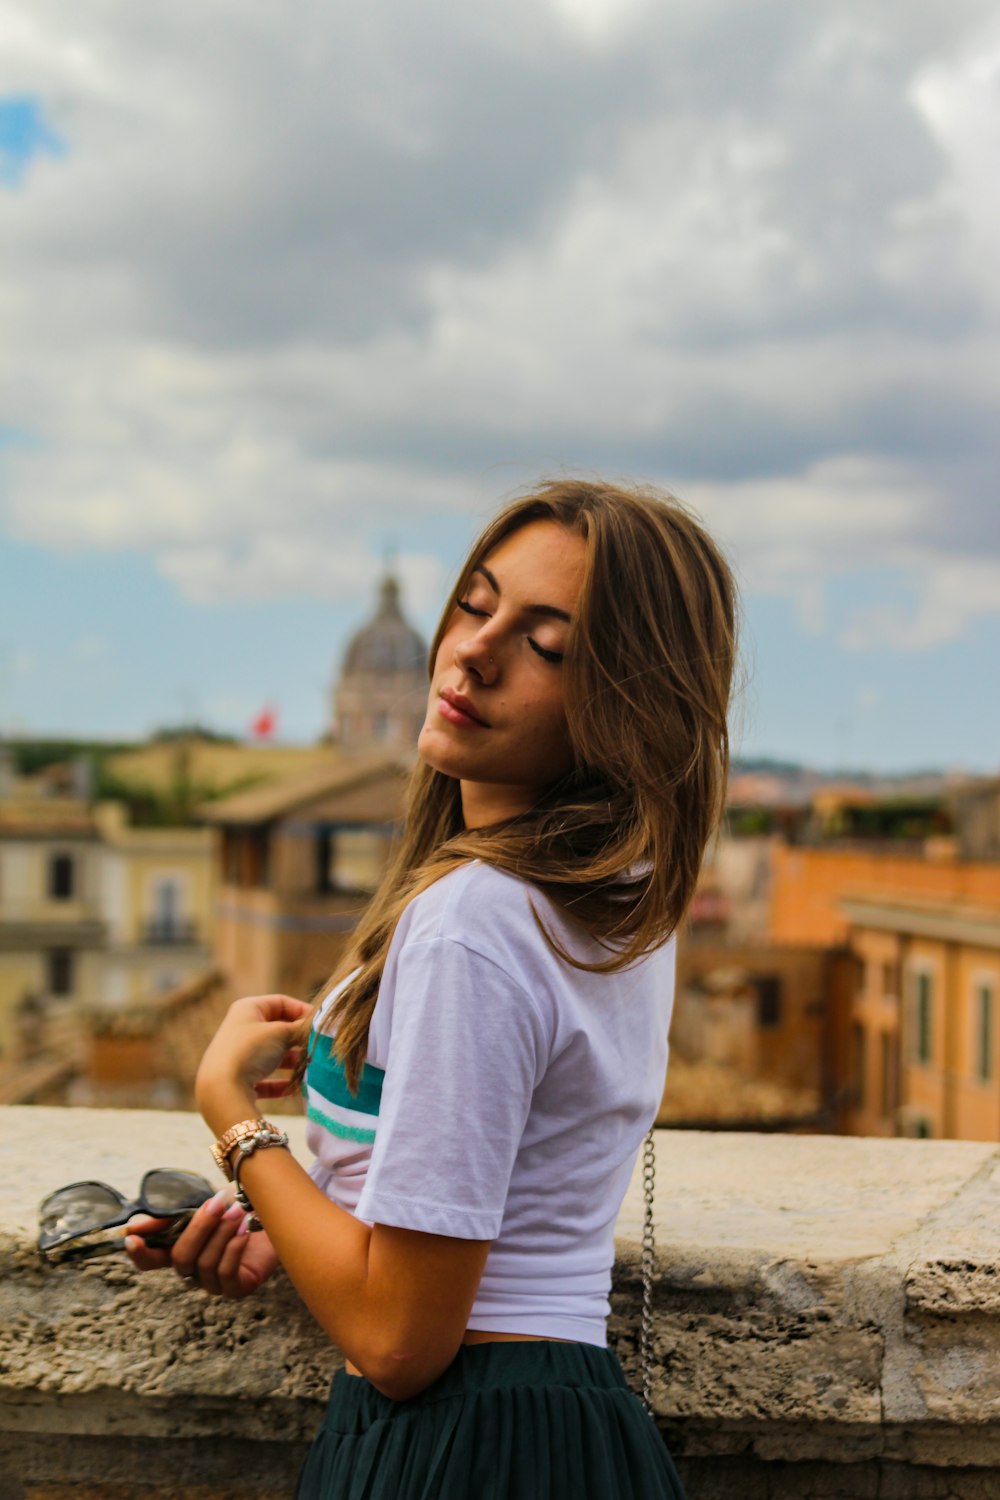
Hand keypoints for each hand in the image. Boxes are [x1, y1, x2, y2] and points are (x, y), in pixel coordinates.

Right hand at [125, 1187, 279, 1298]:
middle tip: (218, 1202)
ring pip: (204, 1264)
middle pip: (180, 1258)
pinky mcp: (236, 1289)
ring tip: (238, 1210)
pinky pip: (226, 1274)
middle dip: (199, 1228)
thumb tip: (134, 1226)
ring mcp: (213, 1283)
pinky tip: (245, 1229)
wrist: (275, 1212)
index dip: (139, 1253)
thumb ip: (171, 1216)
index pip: (149, 1261)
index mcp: (179, 1250)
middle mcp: (192, 1271)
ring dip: (222, 1233)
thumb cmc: (236, 1207)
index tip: (132, 1237)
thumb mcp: (202, 1205)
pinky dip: (234, 1248)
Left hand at [195, 993, 313, 1118]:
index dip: (303, 1011)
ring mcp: (237, 1054)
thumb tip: (316, 1028)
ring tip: (310, 1068)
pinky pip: (264, 1078)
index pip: (281, 1002)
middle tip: (318, 1047)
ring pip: (272, 1055)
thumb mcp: (281, 1033)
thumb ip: (300, 1029)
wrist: (222, 1089)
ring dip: (292, 1062)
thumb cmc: (251, 1050)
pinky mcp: (237, 1079)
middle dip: (298, 1039)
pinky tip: (294, 1089)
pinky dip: (280, 1082)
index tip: (320, 1025)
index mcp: (247, 1009)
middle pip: (277, 1030)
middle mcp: (240, 1028)